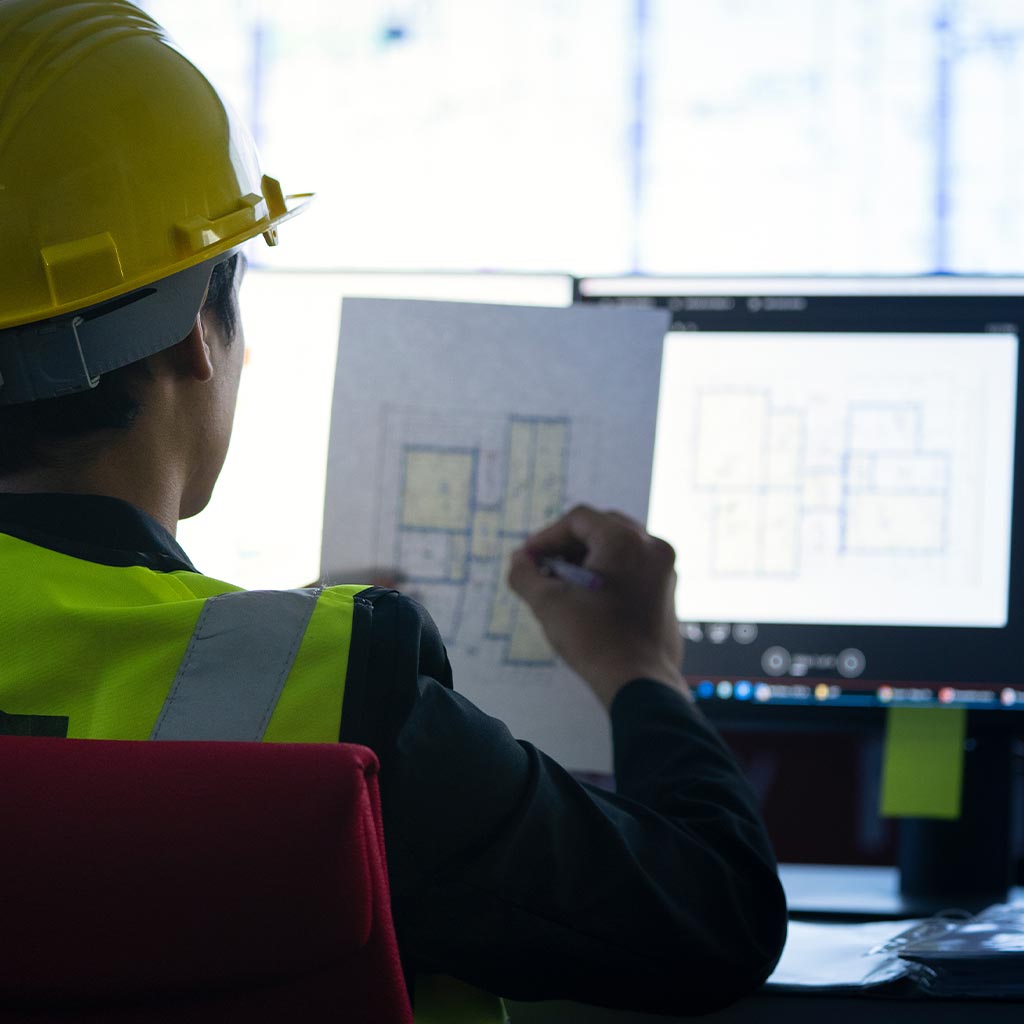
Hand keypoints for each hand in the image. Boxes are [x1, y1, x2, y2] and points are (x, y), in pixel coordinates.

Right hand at [508, 505, 688, 709]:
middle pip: (602, 527)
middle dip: (568, 545)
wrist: (639, 684)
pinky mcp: (667, 592)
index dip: (547, 536)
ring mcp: (665, 570)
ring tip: (563, 583)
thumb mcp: (548, 604)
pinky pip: (634, 567)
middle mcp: (652, 547)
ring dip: (588, 558)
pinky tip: (588, 597)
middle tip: (544, 566)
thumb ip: (526, 575)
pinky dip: (609, 572)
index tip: (529, 557)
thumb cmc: (595, 641)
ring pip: (619, 547)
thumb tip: (518, 560)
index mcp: (626, 541)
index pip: (579, 519)